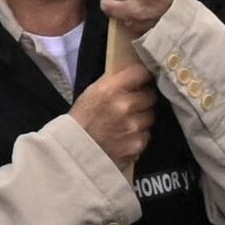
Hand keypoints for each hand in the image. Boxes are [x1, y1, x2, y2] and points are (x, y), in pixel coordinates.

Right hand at [68, 51, 159, 167]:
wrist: (74, 152)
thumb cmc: (82, 120)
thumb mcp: (92, 92)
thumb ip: (113, 82)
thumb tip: (132, 74)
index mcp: (111, 89)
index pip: (141, 73)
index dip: (143, 76)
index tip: (143, 79)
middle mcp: (125, 106)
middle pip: (150, 96)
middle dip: (143, 99)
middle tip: (132, 104)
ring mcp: (133, 127)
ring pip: (150, 116)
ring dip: (141, 118)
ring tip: (126, 123)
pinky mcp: (137, 145)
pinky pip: (146, 135)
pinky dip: (138, 136)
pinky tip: (125, 137)